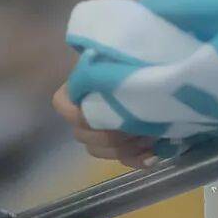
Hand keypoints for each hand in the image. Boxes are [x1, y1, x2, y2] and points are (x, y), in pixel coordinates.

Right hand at [52, 49, 156, 169]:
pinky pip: (123, 161)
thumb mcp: (111, 55)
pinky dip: (138, 160)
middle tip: (137, 120)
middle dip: (112, 132)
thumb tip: (97, 60)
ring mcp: (98, 136)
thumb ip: (102, 63)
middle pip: (85, 136)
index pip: (63, 108)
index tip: (107, 109)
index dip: (81, 114)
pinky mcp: (119, 148)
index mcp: (73, 93)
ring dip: (126, 147)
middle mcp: (80, 118)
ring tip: (149, 133)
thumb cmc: (125, 60)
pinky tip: (153, 155)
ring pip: (102, 151)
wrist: (150, 69)